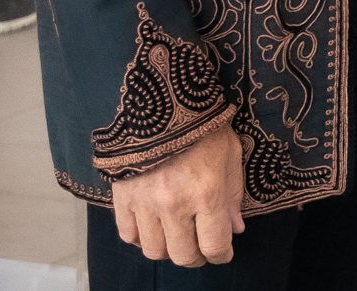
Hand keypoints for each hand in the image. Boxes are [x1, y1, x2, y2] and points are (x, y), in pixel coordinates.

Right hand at [111, 119, 243, 265]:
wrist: (161, 100)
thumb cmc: (203, 126)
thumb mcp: (230, 154)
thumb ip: (233, 195)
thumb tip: (234, 229)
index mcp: (206, 194)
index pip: (214, 245)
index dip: (221, 255)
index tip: (223, 252)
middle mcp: (174, 205)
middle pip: (183, 255)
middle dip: (196, 257)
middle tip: (201, 248)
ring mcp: (145, 204)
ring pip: (154, 250)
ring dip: (168, 249)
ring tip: (177, 236)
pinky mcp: (122, 198)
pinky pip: (128, 234)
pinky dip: (141, 237)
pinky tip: (153, 226)